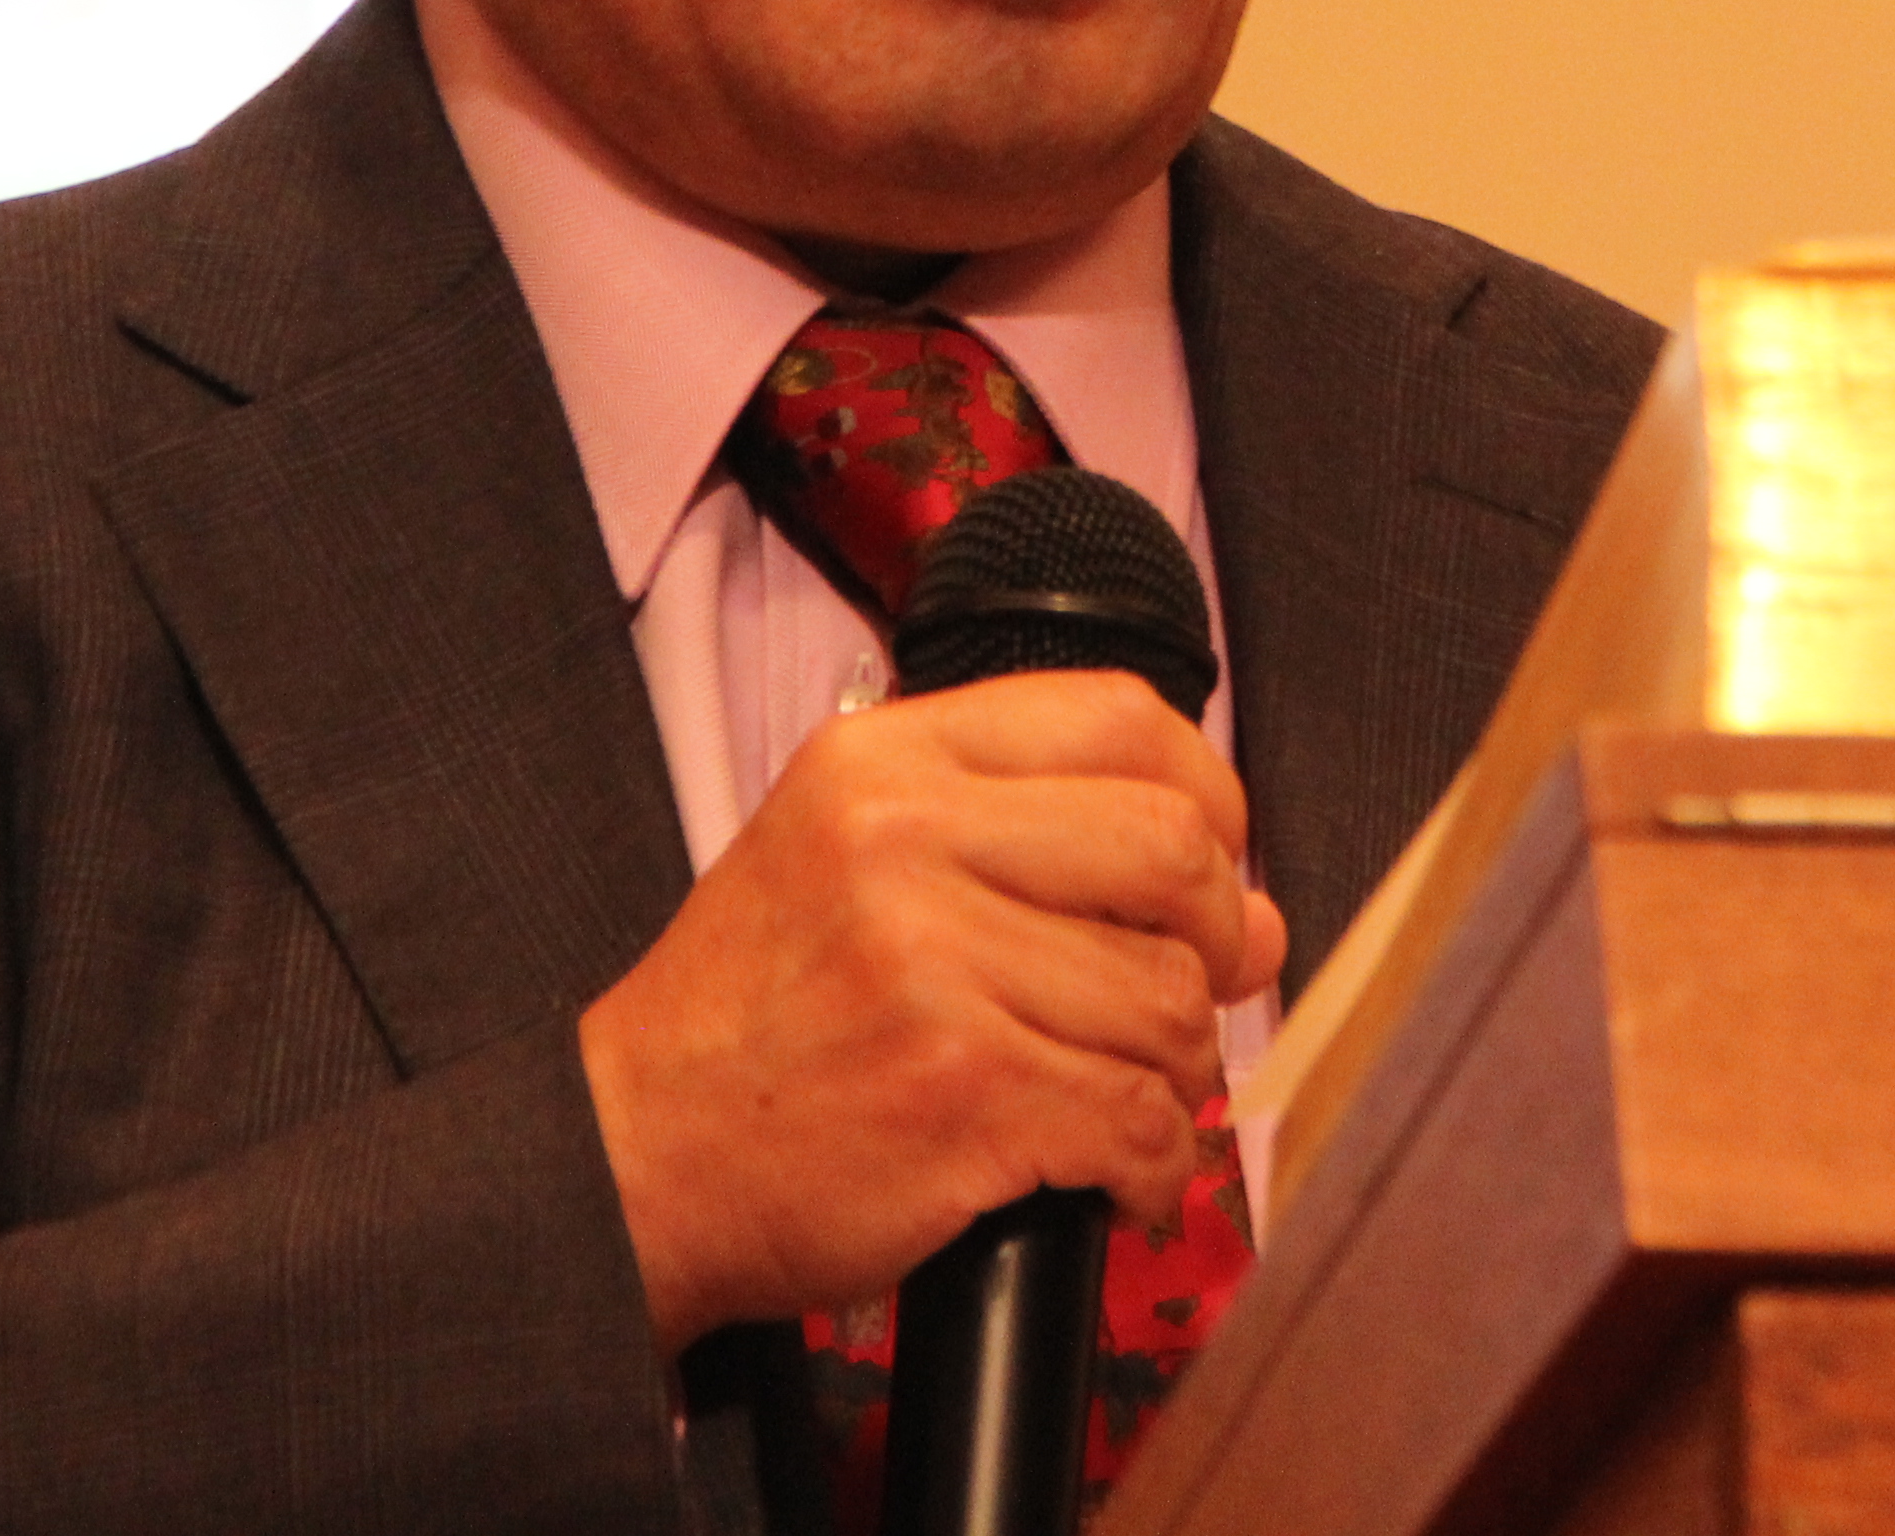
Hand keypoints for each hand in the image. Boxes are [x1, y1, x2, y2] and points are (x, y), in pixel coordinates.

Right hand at [577, 668, 1288, 1349]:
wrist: (636, 1150)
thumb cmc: (757, 1016)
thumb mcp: (856, 860)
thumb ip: (1040, 851)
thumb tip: (1257, 914)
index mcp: (887, 758)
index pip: (1120, 717)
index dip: (1206, 796)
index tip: (1208, 869)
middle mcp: (907, 838)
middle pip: (1172, 850)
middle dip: (1218, 937)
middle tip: (1189, 994)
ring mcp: (935, 966)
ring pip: (1168, 1000)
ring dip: (1180, 1071)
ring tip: (1129, 1097)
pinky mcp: (961, 1091)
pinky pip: (1136, 1119)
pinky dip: (1153, 1165)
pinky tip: (1116, 1178)